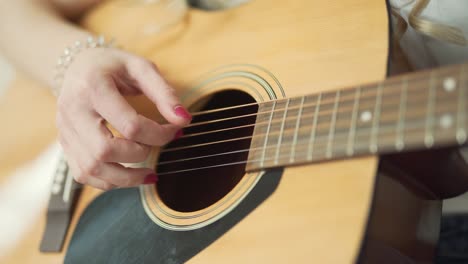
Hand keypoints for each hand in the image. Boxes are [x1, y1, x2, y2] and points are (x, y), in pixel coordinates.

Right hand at [56, 48, 190, 189]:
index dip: (159, 134)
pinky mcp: (65, 143)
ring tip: (148, 174)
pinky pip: (83, 174)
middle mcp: (73, 110)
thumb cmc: (113, 66)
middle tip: (154, 147)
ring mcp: (65, 129)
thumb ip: (164, 93)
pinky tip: (127, 174)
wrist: (77, 65)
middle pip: (104, 151)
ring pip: (91, 168)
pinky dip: (108, 181)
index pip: (129, 125)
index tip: (174, 131)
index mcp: (93, 87)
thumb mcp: (141, 68)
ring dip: (125, 178)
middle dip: (138, 155)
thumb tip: (184, 120)